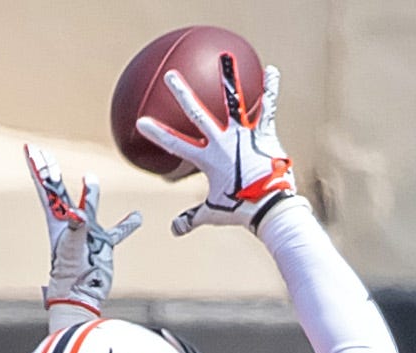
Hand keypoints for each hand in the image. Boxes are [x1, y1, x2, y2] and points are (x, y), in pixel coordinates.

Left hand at [27, 144, 139, 328]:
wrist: (80, 295)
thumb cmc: (70, 272)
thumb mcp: (72, 247)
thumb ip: (77, 227)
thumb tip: (78, 213)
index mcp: (58, 220)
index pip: (47, 188)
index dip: (39, 169)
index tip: (32, 150)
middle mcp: (70, 224)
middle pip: (59, 192)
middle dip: (51, 172)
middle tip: (45, 156)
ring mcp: (87, 234)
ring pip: (88, 207)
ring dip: (90, 193)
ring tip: (91, 177)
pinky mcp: (103, 245)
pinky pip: (116, 233)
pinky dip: (126, 225)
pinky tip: (136, 216)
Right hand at [135, 61, 298, 232]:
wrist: (269, 208)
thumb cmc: (241, 210)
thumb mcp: (213, 213)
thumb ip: (191, 219)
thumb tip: (174, 231)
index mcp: (207, 159)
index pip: (175, 144)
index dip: (157, 133)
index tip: (142, 122)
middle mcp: (222, 142)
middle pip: (197, 114)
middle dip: (182, 94)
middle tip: (170, 76)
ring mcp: (243, 136)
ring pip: (233, 102)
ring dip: (228, 79)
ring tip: (225, 58)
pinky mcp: (263, 135)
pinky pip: (267, 108)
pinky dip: (270, 89)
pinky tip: (273, 71)